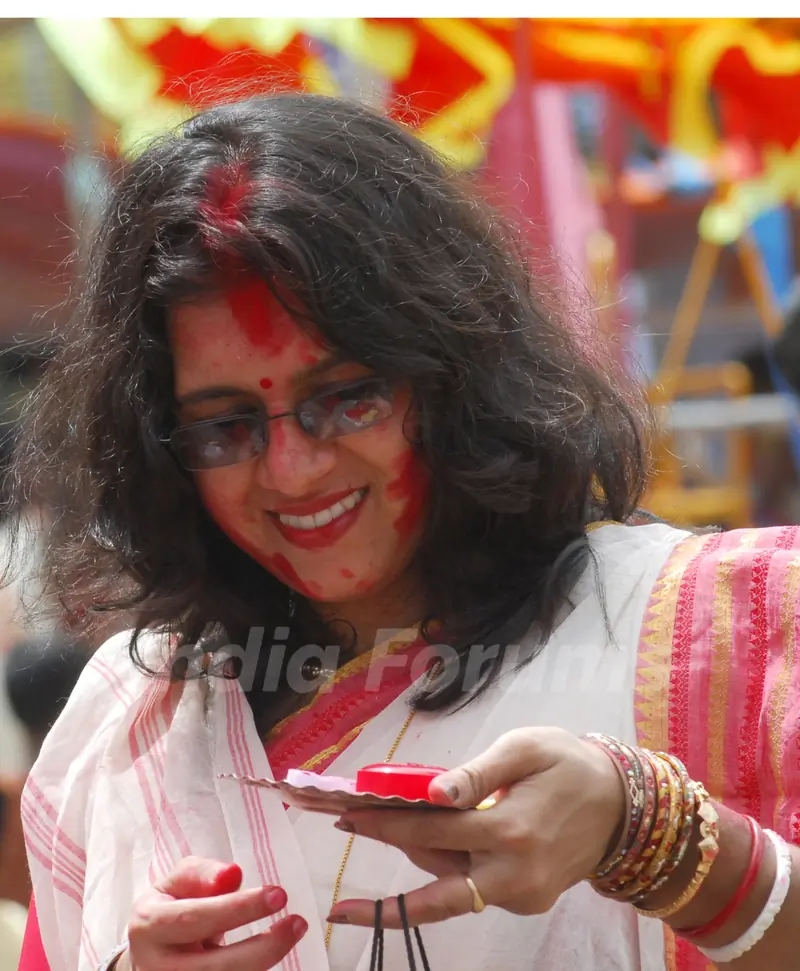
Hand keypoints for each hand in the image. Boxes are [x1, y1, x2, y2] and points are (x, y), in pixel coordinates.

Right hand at [121, 856, 306, 969]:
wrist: (148, 953)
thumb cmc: (169, 909)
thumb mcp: (175, 884)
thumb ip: (201, 875)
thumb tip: (233, 875)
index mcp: (149, 925)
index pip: (195, 918)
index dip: (237, 908)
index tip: (278, 895)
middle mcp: (157, 965)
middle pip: (215, 965)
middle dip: (262, 946)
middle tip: (297, 922)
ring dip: (265, 960)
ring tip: (295, 930)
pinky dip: (254, 970)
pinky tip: (274, 951)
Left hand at [327, 727, 624, 927]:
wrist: (623, 807)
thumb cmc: (570, 764)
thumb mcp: (526, 748)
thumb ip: (477, 772)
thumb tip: (432, 793)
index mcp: (511, 830)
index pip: (432, 831)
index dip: (385, 825)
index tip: (347, 817)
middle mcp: (514, 874)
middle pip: (433, 874)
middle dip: (386, 852)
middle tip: (346, 830)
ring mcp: (521, 895)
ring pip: (451, 883)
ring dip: (417, 858)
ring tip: (382, 822)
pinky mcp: (527, 902)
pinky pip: (473, 886)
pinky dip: (449, 863)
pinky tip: (434, 838)